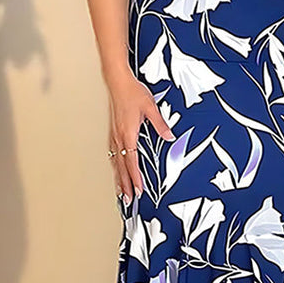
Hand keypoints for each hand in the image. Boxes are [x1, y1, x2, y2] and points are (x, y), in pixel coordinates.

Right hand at [106, 70, 174, 203]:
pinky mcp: (113, 132)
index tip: (139, 190)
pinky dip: (115, 167)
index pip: (132, 161)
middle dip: (125, 185)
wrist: (117, 82)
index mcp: (128, 133)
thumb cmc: (132, 93)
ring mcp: (114, 135)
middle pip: (121, 167)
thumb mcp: (151, 107)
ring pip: (116, 162)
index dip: (135, 178)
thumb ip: (160, 124)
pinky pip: (113, 154)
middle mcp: (119, 137)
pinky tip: (117, 171)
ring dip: (119, 178)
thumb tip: (170, 136)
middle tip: (129, 200)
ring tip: (121, 192)